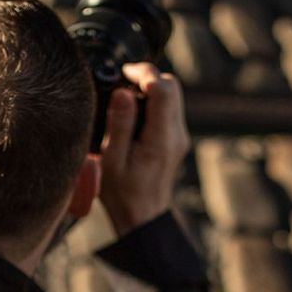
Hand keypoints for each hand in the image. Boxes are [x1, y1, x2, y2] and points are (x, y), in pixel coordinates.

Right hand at [97, 63, 189, 237]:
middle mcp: (176, 134)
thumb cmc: (123, 195)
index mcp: (162, 138)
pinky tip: (132, 114)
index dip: (144, 73)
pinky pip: (168, 110)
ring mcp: (179, 137)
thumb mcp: (112, 160)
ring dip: (150, 90)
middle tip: (122, 81)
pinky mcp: (175, 140)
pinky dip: (151, 104)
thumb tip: (124, 92)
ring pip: (171, 97)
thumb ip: (120, 124)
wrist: (142, 218)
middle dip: (148, 77)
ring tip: (124, 98)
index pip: (163, 89)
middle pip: (172, 87)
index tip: (124, 72)